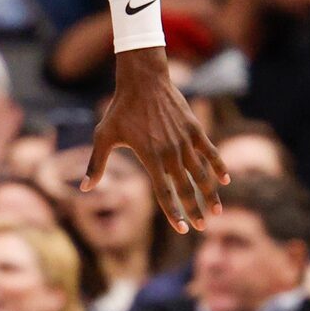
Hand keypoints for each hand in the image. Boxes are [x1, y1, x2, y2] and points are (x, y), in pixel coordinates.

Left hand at [84, 47, 228, 232]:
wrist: (143, 81)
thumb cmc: (120, 110)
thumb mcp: (103, 136)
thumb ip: (97, 165)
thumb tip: (83, 188)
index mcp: (149, 158)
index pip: (164, 193)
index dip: (174, 213)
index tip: (182, 229)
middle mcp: (170, 153)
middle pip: (186, 188)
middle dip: (195, 210)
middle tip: (202, 228)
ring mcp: (185, 141)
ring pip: (201, 173)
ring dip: (210, 194)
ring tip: (216, 211)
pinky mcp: (195, 129)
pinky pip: (210, 151)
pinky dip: (218, 166)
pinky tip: (225, 180)